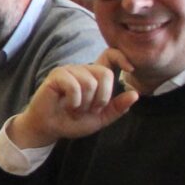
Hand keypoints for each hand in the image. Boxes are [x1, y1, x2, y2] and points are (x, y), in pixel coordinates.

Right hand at [9, 50, 138, 149]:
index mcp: (94, 76)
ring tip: (75, 110)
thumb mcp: (100, 118)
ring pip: (90, 82)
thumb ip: (117, 108)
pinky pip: (74, 86)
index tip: (130, 69)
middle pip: (105, 74)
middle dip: (101, 98)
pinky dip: (74, 102)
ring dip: (84, 104)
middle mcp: (83, 69)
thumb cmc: (72, 121)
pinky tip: (68, 106)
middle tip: (90, 110)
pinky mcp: (57, 75)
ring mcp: (69, 70)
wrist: (50, 129)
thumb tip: (135, 94)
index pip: (110, 55)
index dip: (121, 57)